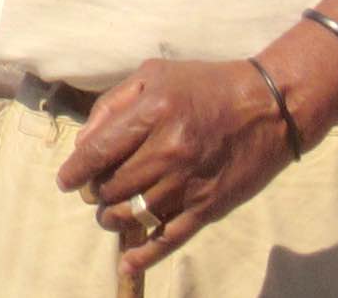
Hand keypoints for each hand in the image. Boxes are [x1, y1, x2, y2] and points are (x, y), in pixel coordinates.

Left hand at [57, 59, 300, 277]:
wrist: (271, 107)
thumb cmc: (206, 85)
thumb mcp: (154, 75)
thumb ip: (112, 104)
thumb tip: (83, 143)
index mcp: (152, 113)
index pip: (98, 151)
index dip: (75, 170)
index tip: (65, 180)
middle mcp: (169, 150)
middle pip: (112, 186)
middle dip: (95, 193)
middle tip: (94, 191)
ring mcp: (189, 182)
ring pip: (133, 214)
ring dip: (112, 218)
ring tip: (108, 212)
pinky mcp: (209, 207)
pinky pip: (169, 238)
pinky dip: (144, 255)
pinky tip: (126, 262)